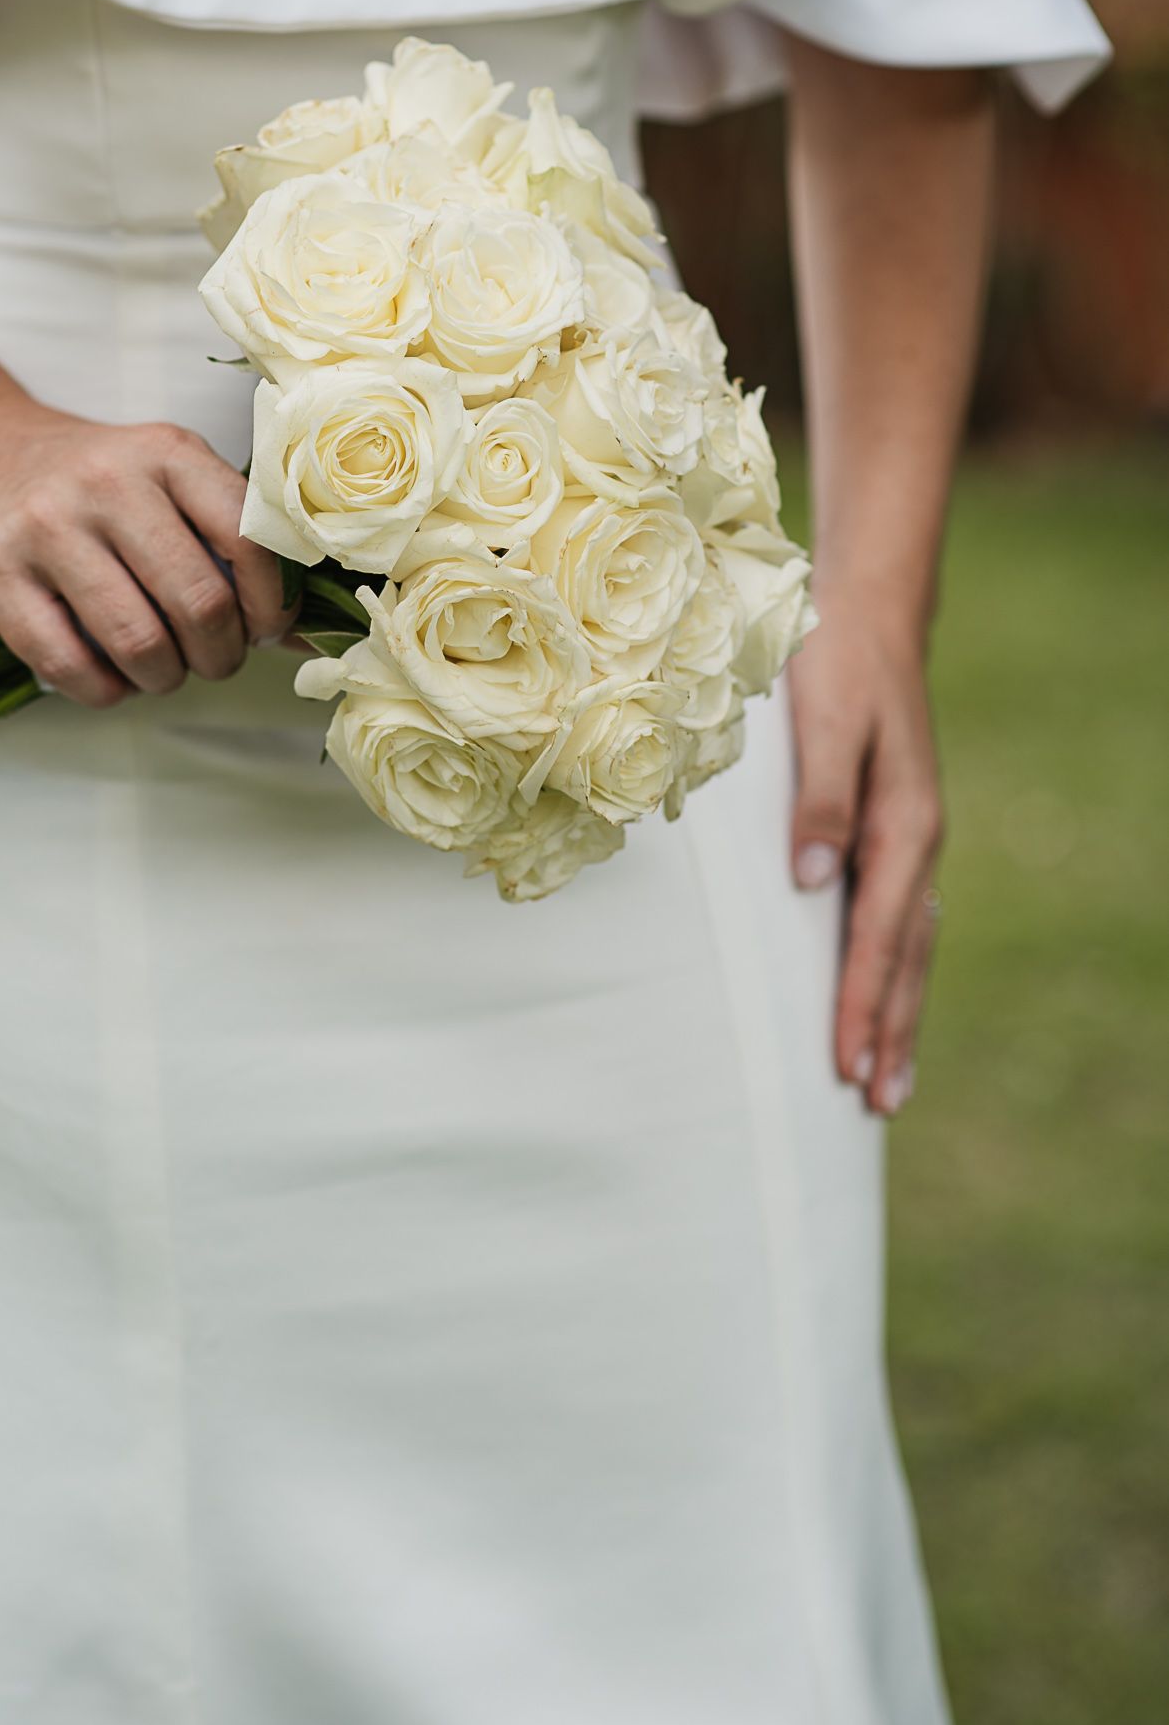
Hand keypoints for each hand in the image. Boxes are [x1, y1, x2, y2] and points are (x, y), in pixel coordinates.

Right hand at [0, 396, 295, 708]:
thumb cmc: (87, 478)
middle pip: (199, 603)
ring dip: (164, 679)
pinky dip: (104, 691)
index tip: (265, 629)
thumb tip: (308, 636)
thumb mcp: (164, 476)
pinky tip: (110, 679)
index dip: (272, 605)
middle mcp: (109, 482)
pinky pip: (67, 664)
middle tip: (213, 660)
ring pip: (137, 642)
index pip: (252, 541)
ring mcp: (46, 526)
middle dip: (220, 656)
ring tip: (162, 671)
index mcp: (168, 452)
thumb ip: (230, 540)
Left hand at [788, 598, 944, 1116]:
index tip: (843, 1063)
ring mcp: (908, 840)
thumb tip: (811, 880)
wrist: (869, 617)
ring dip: (896, 1014)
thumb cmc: (836, 663)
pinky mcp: (892, 832)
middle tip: (877, 1107)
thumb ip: (821, 797)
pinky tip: (882, 1002)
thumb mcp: (825, 719)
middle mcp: (914, 841)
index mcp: (902, 823)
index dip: (858, 1001)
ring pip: (907, 945)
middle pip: (904, 957)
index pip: (876, 934)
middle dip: (889, 1032)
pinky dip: (892, 971)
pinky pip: (898, 919)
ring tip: (887, 1085)